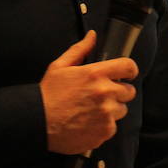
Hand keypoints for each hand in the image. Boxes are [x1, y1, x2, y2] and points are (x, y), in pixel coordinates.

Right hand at [39, 30, 138, 154]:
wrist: (37, 123)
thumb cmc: (48, 95)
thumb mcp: (59, 66)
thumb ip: (80, 50)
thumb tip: (92, 36)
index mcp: (95, 74)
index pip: (129, 67)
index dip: (129, 70)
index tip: (125, 74)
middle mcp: (105, 93)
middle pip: (129, 91)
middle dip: (118, 92)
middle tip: (101, 96)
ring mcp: (107, 114)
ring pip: (121, 110)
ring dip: (112, 110)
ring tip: (91, 111)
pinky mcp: (105, 131)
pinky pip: (113, 127)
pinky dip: (103, 126)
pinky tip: (88, 123)